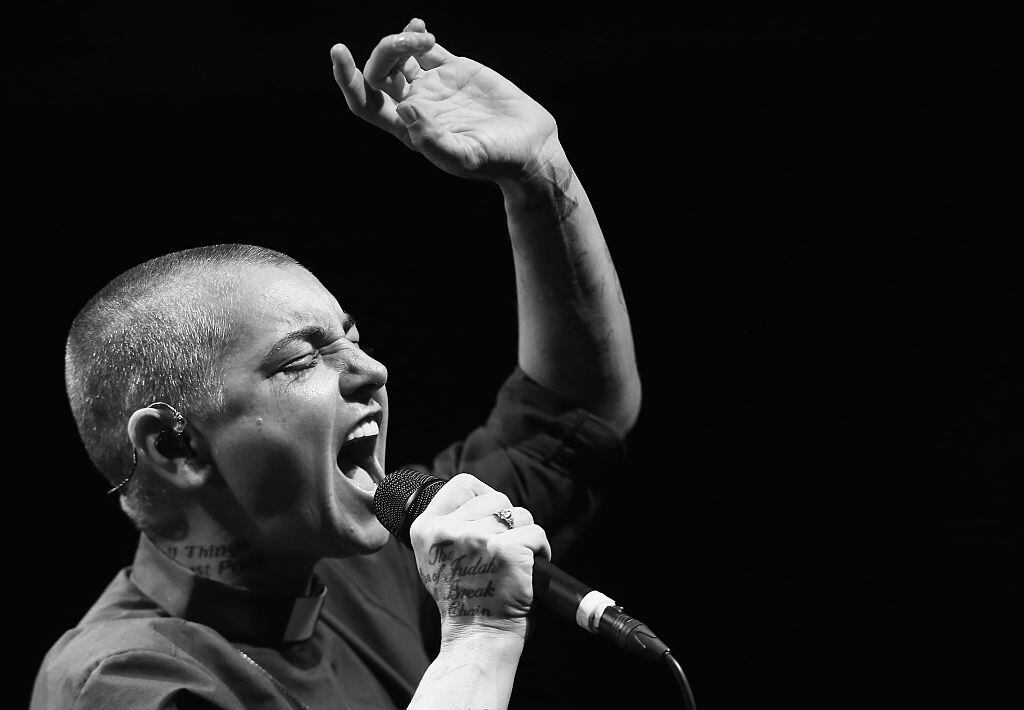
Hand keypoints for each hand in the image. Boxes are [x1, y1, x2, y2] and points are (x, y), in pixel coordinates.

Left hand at [330, 19, 560, 181]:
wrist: (529, 145)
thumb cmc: (497, 160)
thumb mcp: (464, 157)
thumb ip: (432, 139)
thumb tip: (404, 109)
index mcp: (409, 129)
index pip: (365, 103)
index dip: (347, 80)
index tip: (339, 52)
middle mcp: (416, 106)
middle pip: (378, 74)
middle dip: (385, 52)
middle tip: (411, 44)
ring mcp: (433, 86)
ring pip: (398, 57)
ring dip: (401, 40)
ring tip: (423, 39)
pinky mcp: (453, 70)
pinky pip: (424, 47)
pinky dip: (415, 33)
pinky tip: (419, 28)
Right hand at [408, 473, 550, 636]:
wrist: (476, 635)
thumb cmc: (462, 598)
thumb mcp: (434, 558)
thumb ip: (447, 526)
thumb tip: (478, 500)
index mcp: (426, 528)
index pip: (463, 484)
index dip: (483, 495)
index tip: (490, 517)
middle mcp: (448, 531)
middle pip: (497, 498)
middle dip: (507, 521)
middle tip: (500, 551)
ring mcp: (478, 539)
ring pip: (520, 514)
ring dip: (524, 536)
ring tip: (512, 561)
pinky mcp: (506, 551)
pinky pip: (536, 533)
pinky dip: (540, 550)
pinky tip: (528, 569)